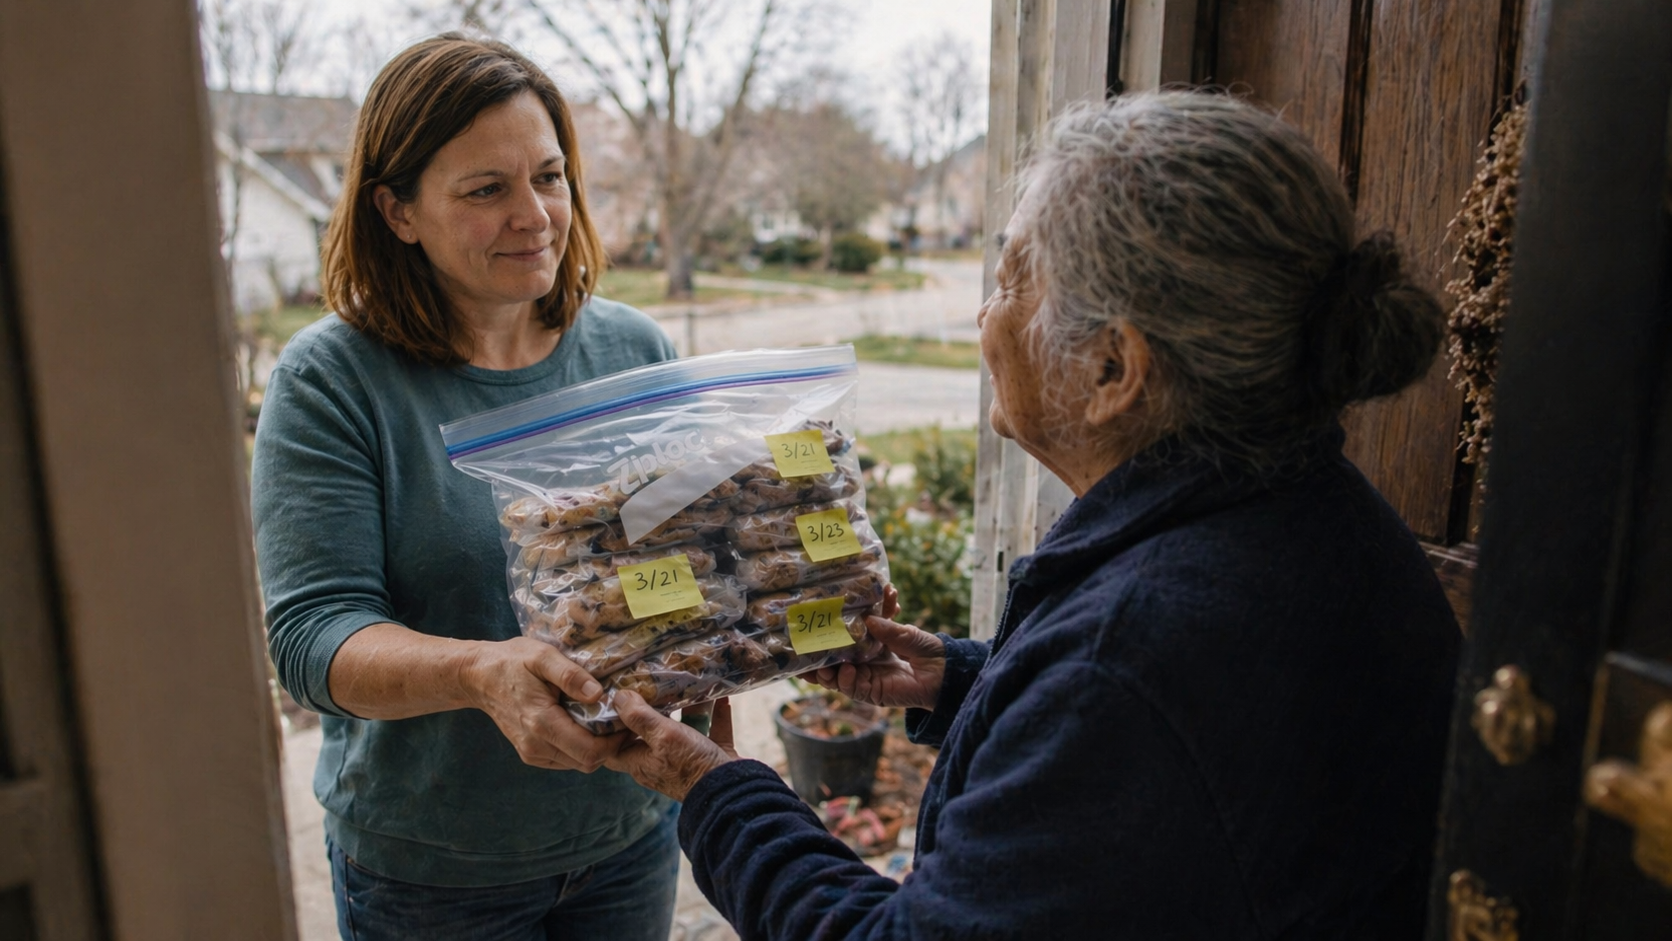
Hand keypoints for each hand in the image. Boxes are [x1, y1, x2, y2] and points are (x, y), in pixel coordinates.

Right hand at [462, 637, 627, 772]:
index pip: (590, 751)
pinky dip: (580, 748)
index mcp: (542, 723)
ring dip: (596, 748)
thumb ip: (570, 675)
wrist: (478, 677)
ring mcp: (531, 752)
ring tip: (607, 722)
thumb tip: (598, 694)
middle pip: (587, 762)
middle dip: (610, 747)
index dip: (615, 742)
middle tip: (623, 722)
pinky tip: (585, 726)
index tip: (628, 722)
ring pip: (577, 764)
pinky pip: (564, 759)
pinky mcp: (530, 753)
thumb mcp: (542, 656)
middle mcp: (536, 745)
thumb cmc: (512, 661)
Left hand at [605, 691, 739, 801]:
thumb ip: (640, 717)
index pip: (612, 746)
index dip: (607, 727)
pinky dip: (715, 714)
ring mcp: (687, 761)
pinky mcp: (711, 758)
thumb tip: (618, 697)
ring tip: (686, 683)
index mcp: (640, 761)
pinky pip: (711, 731)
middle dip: (650, 709)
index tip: (610, 701)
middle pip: (648, 733)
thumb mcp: (663, 736)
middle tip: (650, 682)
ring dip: (686, 708)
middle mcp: (660, 762)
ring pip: (682, 729)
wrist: (731, 793)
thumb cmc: (692, 766)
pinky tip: (720, 696)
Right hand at [805, 613, 945, 710]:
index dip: (826, 634)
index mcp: (870, 643)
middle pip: (832, 659)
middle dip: (815, 657)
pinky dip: (845, 681)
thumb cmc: (929, 650)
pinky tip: (846, 672)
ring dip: (824, 672)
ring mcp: (867, 678)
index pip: (842, 638)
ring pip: (836, 677)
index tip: (811, 626)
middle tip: (800, 650)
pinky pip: (852, 689)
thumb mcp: (907, 633)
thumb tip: (866, 619)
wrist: (946, 674)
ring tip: (819, 666)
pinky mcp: (873, 693)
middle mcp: (864, 661)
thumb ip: (887, 627)